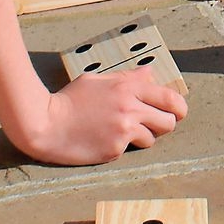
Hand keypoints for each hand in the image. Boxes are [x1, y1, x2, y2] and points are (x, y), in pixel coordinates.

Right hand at [14, 70, 187, 165]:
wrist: (44, 123)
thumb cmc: (69, 100)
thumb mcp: (97, 81)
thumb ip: (127, 78)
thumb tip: (150, 73)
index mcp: (127, 88)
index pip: (169, 97)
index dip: (179, 107)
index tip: (178, 112)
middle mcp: (130, 108)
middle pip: (169, 121)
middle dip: (165, 124)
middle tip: (153, 125)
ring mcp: (123, 130)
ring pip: (151, 139)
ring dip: (142, 137)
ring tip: (121, 132)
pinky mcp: (114, 150)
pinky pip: (129, 150)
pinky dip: (120, 147)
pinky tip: (102, 140)